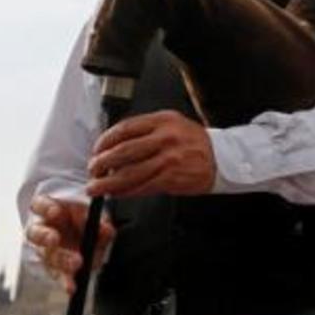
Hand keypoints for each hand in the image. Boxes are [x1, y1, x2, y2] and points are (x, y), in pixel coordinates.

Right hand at [25, 195, 114, 293]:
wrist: (82, 230)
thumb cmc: (82, 216)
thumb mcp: (91, 212)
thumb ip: (97, 220)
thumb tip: (106, 230)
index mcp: (47, 209)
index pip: (39, 205)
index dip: (45, 208)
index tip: (55, 212)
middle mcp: (41, 230)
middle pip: (37, 233)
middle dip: (46, 237)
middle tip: (55, 239)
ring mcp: (45, 250)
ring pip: (45, 255)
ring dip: (59, 261)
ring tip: (74, 266)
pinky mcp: (54, 266)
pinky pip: (57, 274)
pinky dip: (65, 281)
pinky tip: (72, 288)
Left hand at [87, 110, 215, 197]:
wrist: (221, 158)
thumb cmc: (195, 143)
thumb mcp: (173, 124)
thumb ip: (147, 131)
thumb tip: (117, 146)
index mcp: (162, 121)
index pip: (125, 128)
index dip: (105, 141)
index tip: (97, 149)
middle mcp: (165, 138)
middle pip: (123, 151)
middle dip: (101, 163)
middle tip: (93, 169)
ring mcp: (168, 158)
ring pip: (129, 172)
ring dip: (108, 183)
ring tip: (96, 187)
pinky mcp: (171, 177)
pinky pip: (141, 186)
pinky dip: (125, 192)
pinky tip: (117, 194)